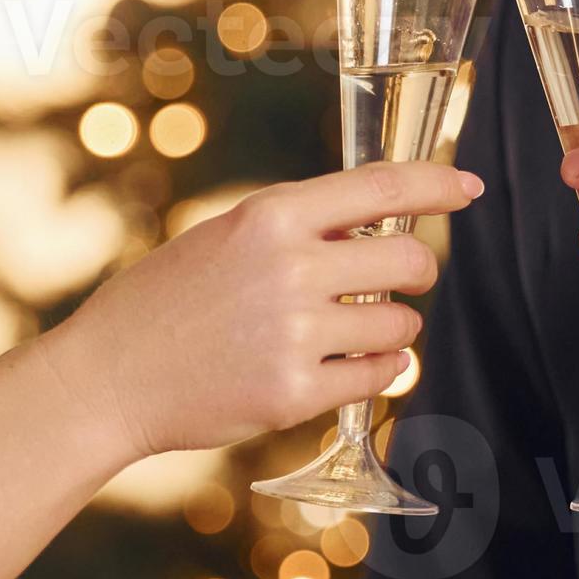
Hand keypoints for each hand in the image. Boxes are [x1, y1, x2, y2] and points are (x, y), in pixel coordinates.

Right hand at [35, 161, 481, 463]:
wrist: (108, 376)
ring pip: (402, 327)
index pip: (381, 188)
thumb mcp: (225, 236)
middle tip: (392, 286)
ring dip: (392, 330)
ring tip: (347, 332)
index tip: (470, 188)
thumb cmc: (166, 302)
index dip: (437, 185)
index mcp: (271, 216)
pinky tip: (350, 366)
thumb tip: (376, 230)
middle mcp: (290, 269)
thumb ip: (297, 229)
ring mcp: (294, 334)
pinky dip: (378, 371)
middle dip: (415, 274)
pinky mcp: (294, 393)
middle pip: (411, 263)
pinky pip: (379, 377)